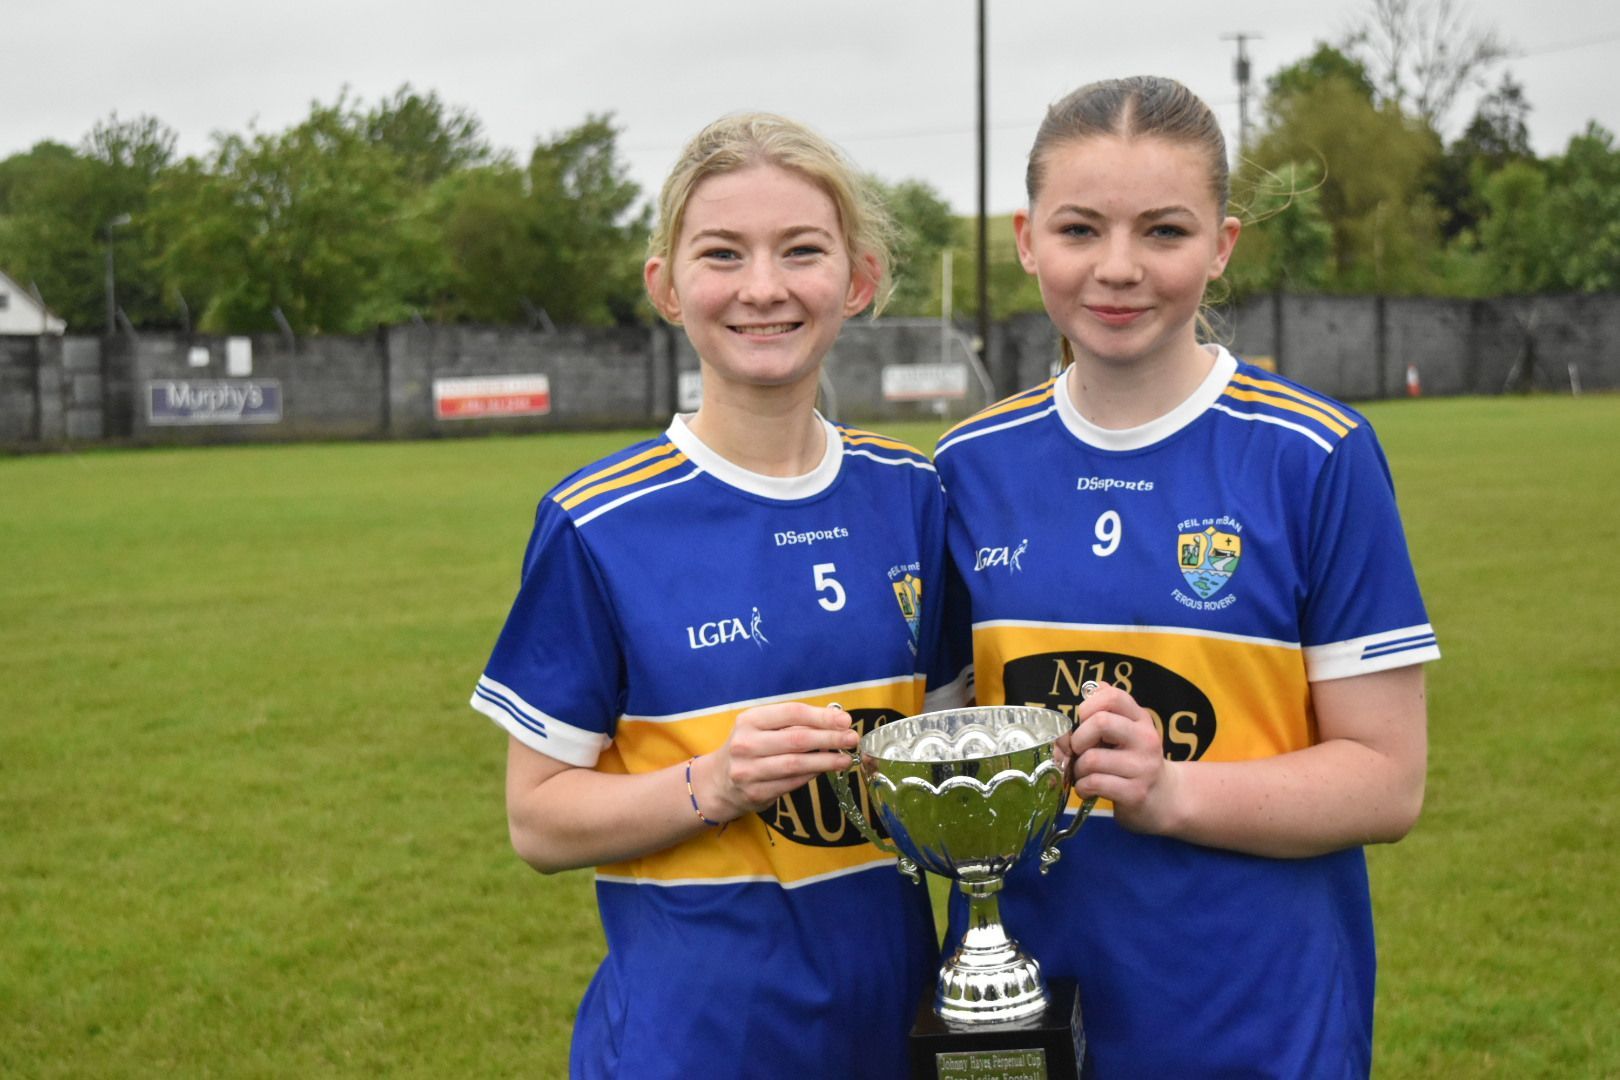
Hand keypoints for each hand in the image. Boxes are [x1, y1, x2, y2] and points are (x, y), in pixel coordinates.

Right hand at [699, 704, 857, 819]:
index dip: (822, 717)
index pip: (792, 713)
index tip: (845, 720)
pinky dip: (812, 775)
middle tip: (852, 739)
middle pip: (797, 739)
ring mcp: (749, 770)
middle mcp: (746, 744)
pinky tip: (826, 769)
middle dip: (830, 738)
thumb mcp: (762, 727)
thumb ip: (794, 723)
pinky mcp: (756, 793)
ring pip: (796, 764)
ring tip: (846, 758)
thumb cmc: (749, 747)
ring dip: (826, 760)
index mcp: (750, 720)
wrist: (718, 782)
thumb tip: (835, 719)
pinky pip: (792, 783)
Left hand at [1068, 683, 1180, 835]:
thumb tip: (1091, 688)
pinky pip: (1094, 783)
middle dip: (1078, 738)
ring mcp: (1142, 767)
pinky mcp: (1135, 792)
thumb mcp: (1127, 732)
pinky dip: (1082, 787)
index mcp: (1140, 719)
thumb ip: (1107, 712)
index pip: (1113, 696)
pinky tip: (1087, 789)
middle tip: (1079, 751)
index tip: (1084, 722)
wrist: (1165, 799)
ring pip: (1092, 759)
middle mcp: (1145, 739)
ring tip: (1083, 774)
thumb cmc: (1135, 762)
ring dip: (1077, 769)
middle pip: (1100, 722)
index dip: (1088, 706)